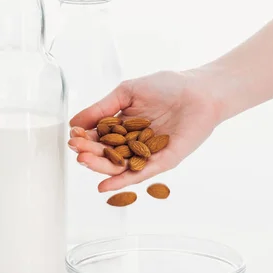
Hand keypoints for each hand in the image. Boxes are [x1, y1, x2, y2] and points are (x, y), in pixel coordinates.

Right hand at [69, 70, 220, 191]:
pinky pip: (140, 173)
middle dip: (89, 153)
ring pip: (119, 166)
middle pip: (106, 154)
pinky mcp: (163, 161)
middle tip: (77, 151)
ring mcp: (148, 154)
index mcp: (124, 127)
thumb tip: (74, 123)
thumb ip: (102, 109)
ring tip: (85, 161)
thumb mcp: (126, 93)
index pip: (99, 137)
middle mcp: (133, 143)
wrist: (199, 90)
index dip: (85, 139)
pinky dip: (121, 180)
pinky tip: (104, 185)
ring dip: (100, 167)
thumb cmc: (167, 86)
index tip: (73, 138)